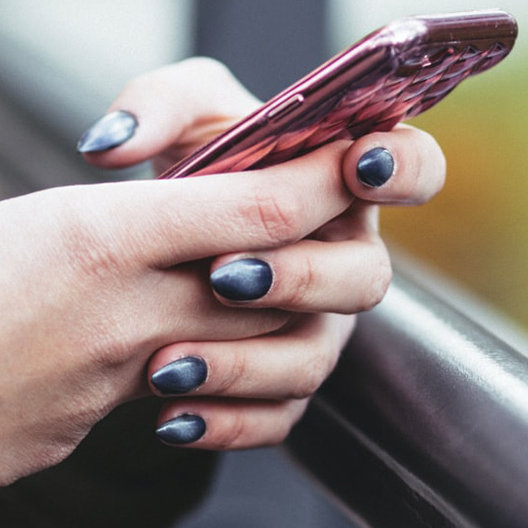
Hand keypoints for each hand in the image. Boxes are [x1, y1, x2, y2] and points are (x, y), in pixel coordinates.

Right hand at [0, 140, 358, 494]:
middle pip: (263, 288)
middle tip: (276, 237)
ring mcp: (106, 384)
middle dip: (290, 262)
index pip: (254, 210)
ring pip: (215, 350)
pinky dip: (145, 374)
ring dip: (223, 327)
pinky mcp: (76, 432)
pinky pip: (142, 397)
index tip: (339, 166)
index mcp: (93, 237)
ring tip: (183, 305)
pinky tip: (94, 358)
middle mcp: (122, 314)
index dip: (313, 184)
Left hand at [81, 57, 445, 448]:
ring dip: (244, 363)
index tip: (356, 164)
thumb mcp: (177, 114)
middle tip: (223, 274)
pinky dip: (222, 423)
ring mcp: (317, 327)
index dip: (401, 167)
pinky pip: (273, 418)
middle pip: (364, 279)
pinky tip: (169, 417)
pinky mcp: (280, 385)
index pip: (412, 167)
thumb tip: (115, 144)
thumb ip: (155, 104)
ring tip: (168, 362)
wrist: (151, 242)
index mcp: (343, 181)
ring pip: (311, 359)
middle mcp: (343, 258)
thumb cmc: (192, 160)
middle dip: (298, 277)